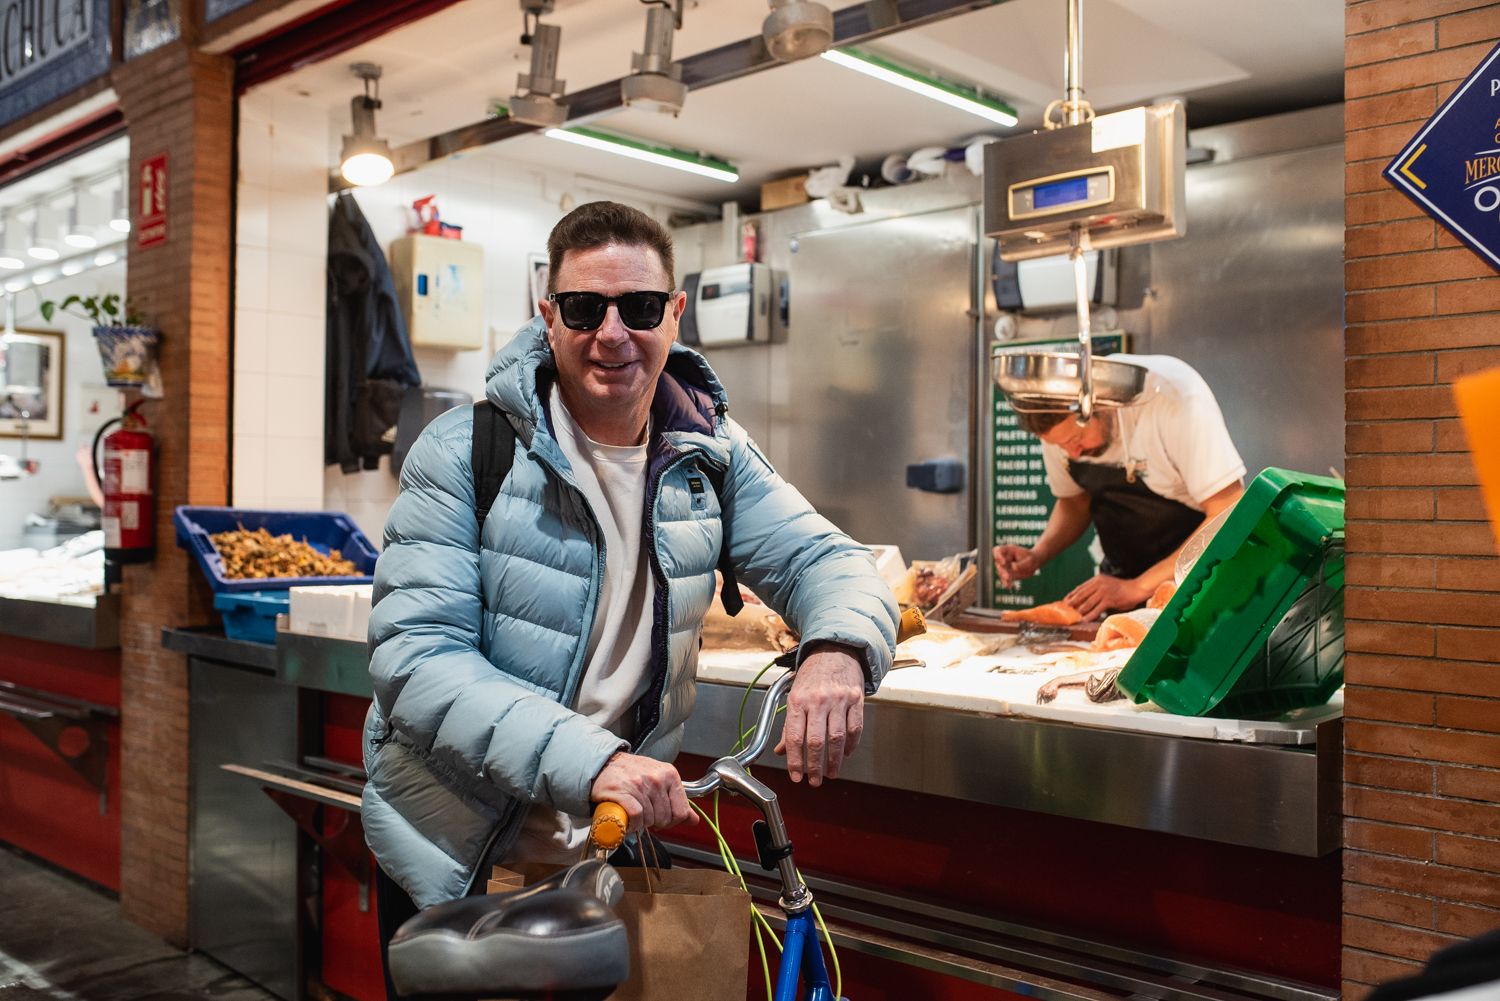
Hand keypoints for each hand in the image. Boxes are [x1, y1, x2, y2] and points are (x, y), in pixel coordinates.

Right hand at [589, 752, 696, 831]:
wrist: (604, 765)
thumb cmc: (631, 774)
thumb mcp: (660, 781)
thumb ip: (677, 800)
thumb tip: (693, 820)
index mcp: (669, 774)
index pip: (681, 811)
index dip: (672, 821)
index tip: (662, 819)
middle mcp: (656, 778)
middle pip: (665, 818)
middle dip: (654, 822)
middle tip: (644, 814)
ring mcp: (640, 784)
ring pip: (650, 819)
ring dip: (641, 823)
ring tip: (634, 813)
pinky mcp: (623, 792)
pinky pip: (636, 817)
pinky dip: (633, 824)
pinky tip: (629, 820)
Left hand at [775, 643, 864, 786]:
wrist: (835, 650)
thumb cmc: (813, 675)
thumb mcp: (794, 695)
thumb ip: (790, 725)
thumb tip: (782, 751)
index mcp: (798, 700)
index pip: (794, 737)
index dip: (794, 761)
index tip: (796, 776)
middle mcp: (818, 700)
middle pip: (816, 741)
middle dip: (814, 766)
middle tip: (814, 781)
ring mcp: (838, 699)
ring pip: (837, 738)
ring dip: (834, 761)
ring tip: (831, 773)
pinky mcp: (856, 699)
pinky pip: (855, 728)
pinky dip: (850, 745)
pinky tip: (845, 754)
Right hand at [993, 545, 1040, 585]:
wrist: (1035, 563)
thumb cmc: (1032, 559)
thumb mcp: (1030, 560)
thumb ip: (1021, 564)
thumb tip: (1013, 567)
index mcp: (1008, 550)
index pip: (997, 550)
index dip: (998, 555)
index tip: (1004, 562)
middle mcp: (1004, 558)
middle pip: (998, 563)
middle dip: (1002, 570)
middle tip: (1007, 576)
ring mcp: (1005, 566)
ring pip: (1001, 572)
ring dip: (1004, 576)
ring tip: (1009, 581)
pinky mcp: (1007, 574)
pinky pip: (1004, 579)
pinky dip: (1006, 582)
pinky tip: (1009, 586)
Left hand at [1066, 574, 1148, 619]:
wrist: (1136, 589)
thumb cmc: (1121, 589)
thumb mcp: (1106, 585)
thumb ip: (1096, 589)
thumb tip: (1084, 598)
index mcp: (1096, 579)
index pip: (1080, 588)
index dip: (1071, 595)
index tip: (1064, 601)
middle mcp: (1098, 584)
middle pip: (1081, 595)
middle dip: (1072, 603)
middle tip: (1065, 610)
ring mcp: (1104, 591)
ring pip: (1087, 603)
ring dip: (1080, 611)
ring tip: (1073, 617)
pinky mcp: (1109, 599)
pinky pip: (1097, 609)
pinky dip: (1090, 615)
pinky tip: (1085, 620)